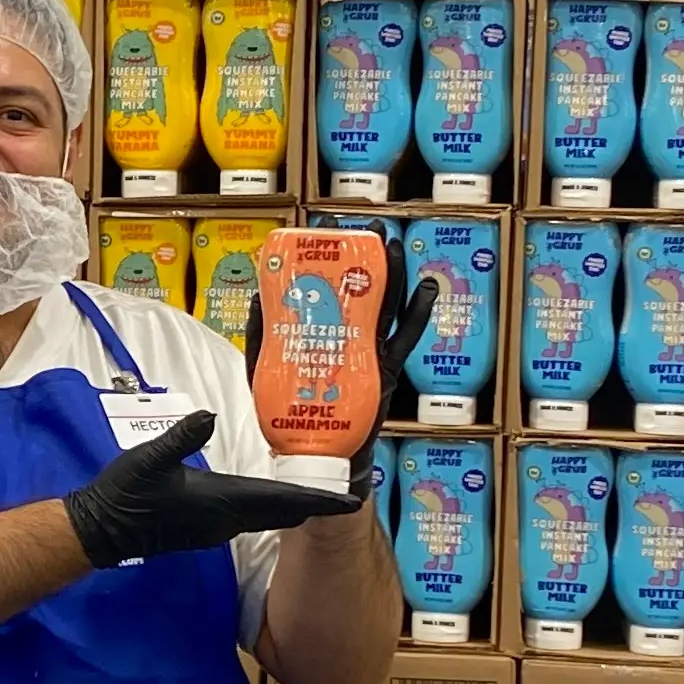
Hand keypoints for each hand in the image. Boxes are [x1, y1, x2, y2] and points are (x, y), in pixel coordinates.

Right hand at [64, 410, 370, 568]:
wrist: (102, 530)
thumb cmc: (124, 495)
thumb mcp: (149, 459)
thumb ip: (181, 437)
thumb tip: (209, 415)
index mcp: (221, 501)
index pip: (281, 499)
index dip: (317, 498)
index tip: (349, 501)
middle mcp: (226, 518)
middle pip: (282, 511)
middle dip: (313, 502)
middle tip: (348, 495)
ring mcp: (217, 527)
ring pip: (268, 516)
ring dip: (294, 505)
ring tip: (320, 491)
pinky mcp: (207, 528)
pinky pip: (252, 517)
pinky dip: (272, 508)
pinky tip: (275, 498)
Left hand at [234, 237, 439, 466]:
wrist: (315, 454)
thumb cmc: (292, 411)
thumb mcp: (266, 370)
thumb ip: (263, 337)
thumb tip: (258, 298)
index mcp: (323, 332)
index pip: (328, 287)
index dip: (331, 258)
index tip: (330, 230)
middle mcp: (350, 337)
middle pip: (363, 289)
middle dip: (368, 257)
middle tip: (370, 228)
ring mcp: (370, 352)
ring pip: (387, 307)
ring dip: (394, 275)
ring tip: (395, 247)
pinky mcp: (385, 372)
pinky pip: (405, 340)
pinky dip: (418, 315)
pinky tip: (426, 290)